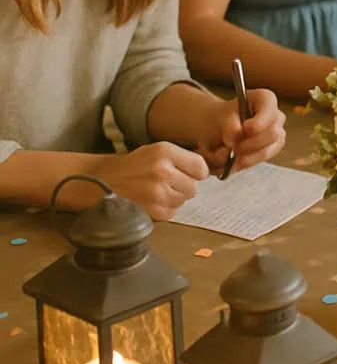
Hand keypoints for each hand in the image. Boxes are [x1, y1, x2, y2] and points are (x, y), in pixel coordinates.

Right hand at [94, 143, 209, 220]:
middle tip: (168, 183)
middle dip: (184, 186)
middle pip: (193, 186)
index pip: (200, 166)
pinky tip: (152, 201)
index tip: (190, 173)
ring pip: (183, 200)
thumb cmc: (135, 165)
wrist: (103, 180)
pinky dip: (165, 209)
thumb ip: (183, 158)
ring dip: (175, 198)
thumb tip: (206, 173)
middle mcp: (162, 171)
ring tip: (157, 191)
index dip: (197, 172)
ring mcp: (156, 193)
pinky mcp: (150, 211)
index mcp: (164, 152)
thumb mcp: (158, 150)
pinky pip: (172, 212)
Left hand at [198, 88, 286, 172]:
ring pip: (266, 151)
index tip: (246, 128)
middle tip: (232, 148)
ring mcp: (277, 134)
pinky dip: (245, 162)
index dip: (261, 120)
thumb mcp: (221, 117)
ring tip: (228, 156)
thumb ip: (229, 125)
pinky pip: (261, 161)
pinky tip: (234, 161)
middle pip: (273, 133)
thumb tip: (233, 140)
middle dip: (250, 144)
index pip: (270, 108)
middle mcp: (276, 115)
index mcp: (265, 99)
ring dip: (246, 157)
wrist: (217, 130)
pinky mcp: (272, 150)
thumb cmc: (222, 118)